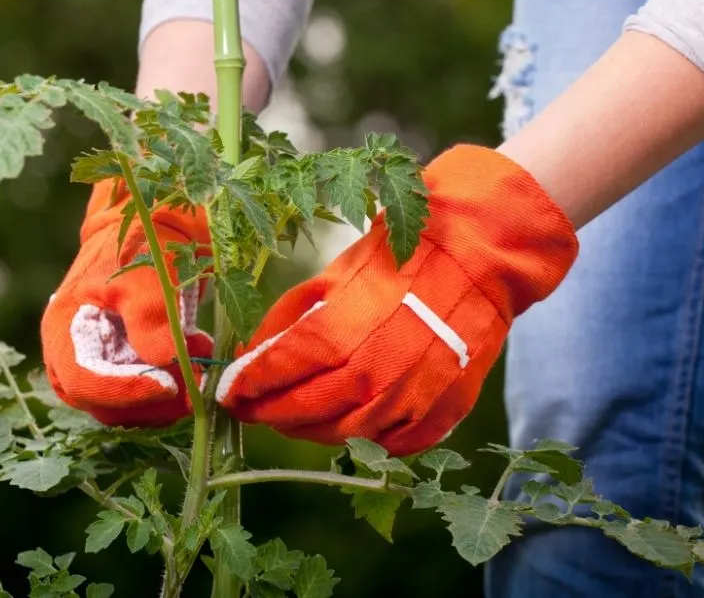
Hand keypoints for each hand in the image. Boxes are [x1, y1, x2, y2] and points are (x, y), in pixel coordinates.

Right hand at [41, 179, 212, 426]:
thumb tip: (162, 363)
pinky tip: (197, 355)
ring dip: (165, 396)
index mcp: (63, 329)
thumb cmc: (144, 244)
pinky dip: (172, 386)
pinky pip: (143, 395)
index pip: (82, 381)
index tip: (167, 384)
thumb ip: (150, 317)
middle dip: (149, 400)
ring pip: (124, 407)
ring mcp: (99, 364)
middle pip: (101, 404)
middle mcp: (73, 355)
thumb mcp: (147, 274)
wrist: (157, 226)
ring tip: (199, 357)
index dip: (122, 391)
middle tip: (193, 381)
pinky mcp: (125, 367)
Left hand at [216, 145, 577, 455]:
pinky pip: (392, 444)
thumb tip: (250, 354)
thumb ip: (287, 319)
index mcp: (340, 332)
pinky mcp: (441, 413)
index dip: (248, 387)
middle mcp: (373, 373)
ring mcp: (409, 399)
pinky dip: (365, 438)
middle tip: (252, 410)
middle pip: (306, 411)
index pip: (279, 373)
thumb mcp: (331, 276)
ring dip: (310, 429)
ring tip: (292, 417)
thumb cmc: (397, 259)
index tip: (228, 394)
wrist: (475, 259)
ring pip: (345, 433)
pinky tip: (347, 422)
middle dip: (271, 413)